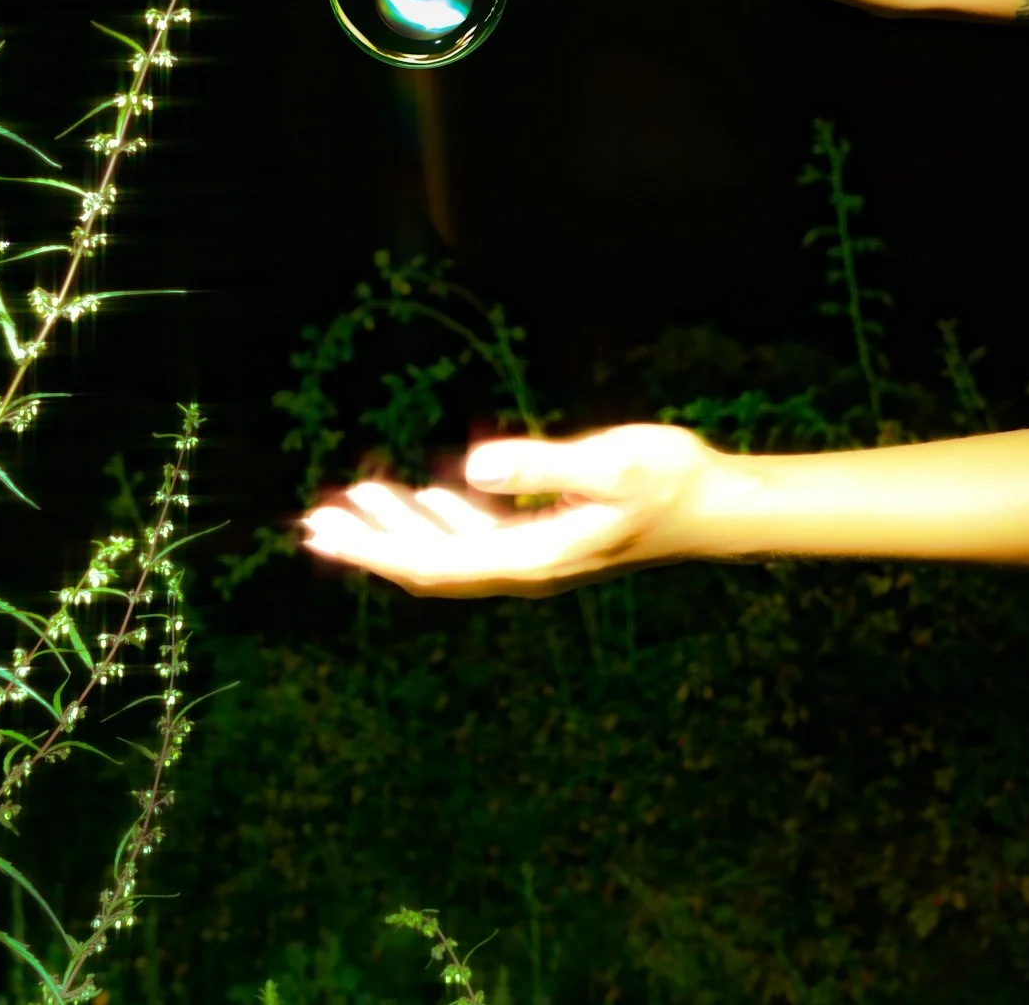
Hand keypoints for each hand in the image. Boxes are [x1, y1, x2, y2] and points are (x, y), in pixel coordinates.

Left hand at [300, 423, 727, 597]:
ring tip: (353, 501)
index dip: (374, 549)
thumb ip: (541, 464)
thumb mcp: (608, 462)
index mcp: (531, 558)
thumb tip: (473, 467)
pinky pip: (478, 539)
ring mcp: (537, 555)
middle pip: (428, 565)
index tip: (325, 529)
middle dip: (370, 544)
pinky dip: (441, 519)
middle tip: (312, 521)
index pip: (433, 562)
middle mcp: (526, 566)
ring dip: (399, 529)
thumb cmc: (669, 478)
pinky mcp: (548, 538)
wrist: (716, 505)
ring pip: (449, 552)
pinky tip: (426, 496)